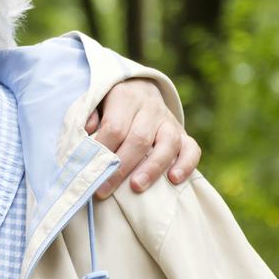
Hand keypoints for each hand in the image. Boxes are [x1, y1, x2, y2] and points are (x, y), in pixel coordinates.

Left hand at [86, 77, 200, 197]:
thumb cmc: (111, 105)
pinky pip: (192, 148)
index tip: (89, 171)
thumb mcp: (95, 102)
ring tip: (136, 187)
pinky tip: (174, 179)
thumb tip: (86, 133)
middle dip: (121, 167)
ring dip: (152, 168)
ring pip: (167, 143)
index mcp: (125, 98)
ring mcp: (169, 121)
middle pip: (138, 138)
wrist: (140, 89)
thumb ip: (88, 116)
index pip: (114, 127)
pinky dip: (186, 164)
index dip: (102, 150)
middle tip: (104, 189)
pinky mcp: (184, 134)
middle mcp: (150, 108)